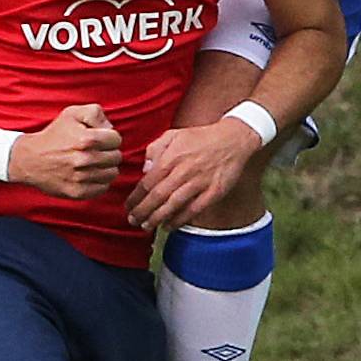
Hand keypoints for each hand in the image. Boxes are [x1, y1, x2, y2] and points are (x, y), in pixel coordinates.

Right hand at [9, 104, 120, 198]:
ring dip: (105, 167)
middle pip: (117, 157)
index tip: (99, 138)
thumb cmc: (55, 135)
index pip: (117, 140)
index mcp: (87, 139)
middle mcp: (85, 160)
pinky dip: (99, 181)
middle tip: (95, 150)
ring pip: (112, 173)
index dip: (109, 137)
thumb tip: (110, 128)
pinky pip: (103, 188)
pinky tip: (88, 174)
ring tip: (92, 162)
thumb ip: (96, 113)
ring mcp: (82, 178)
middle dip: (108, 152)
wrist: (30, 159)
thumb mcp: (72, 113)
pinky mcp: (78, 192)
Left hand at [125, 118, 262, 231]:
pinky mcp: (214, 192)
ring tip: (147, 226)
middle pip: (158, 196)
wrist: (233, 139)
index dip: (136, 197)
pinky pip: (193, 210)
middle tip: (133, 220)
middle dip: (143, 211)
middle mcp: (184, 171)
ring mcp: (200, 183)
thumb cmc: (200, 138)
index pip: (148, 182)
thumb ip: (155, 149)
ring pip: (174, 205)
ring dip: (157, 218)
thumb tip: (144, 169)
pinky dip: (180, 220)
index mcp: (172, 157)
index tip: (128, 206)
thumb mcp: (173, 134)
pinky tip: (169, 226)